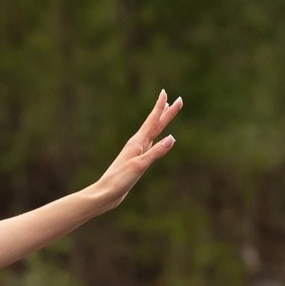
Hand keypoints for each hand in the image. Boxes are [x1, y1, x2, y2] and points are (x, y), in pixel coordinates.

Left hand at [87, 90, 181, 210]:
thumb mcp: (140, 165)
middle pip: (155, 124)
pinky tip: (159, 138)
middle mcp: (137, 144)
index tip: (166, 93)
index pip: (152, 121)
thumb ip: (156, 152)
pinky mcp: (137, 160)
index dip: (160, 107)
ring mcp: (137, 152)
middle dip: (167, 112)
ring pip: (153, 132)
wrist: (106, 192)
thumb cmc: (120, 179)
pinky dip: (158, 137)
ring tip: (167, 112)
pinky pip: (151, 144)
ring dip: (161, 121)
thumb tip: (172, 138)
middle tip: (179, 100)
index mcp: (137, 142)